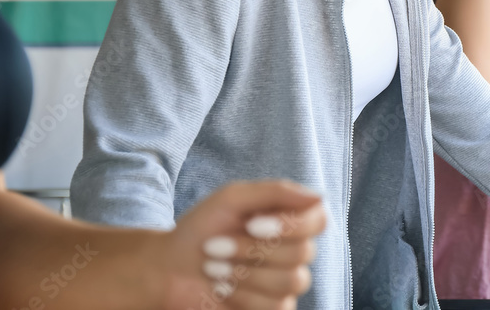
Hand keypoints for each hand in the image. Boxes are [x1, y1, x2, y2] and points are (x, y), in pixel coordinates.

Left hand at [156, 180, 325, 309]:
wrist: (169, 268)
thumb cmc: (202, 227)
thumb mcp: (233, 198)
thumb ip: (277, 191)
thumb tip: (320, 197)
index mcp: (290, 219)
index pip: (319, 220)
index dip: (292, 225)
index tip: (251, 224)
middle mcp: (294, 249)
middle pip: (302, 252)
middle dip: (252, 250)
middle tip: (214, 246)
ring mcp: (285, 282)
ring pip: (291, 281)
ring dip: (245, 274)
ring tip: (213, 268)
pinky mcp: (273, 308)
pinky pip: (276, 306)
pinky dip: (242, 297)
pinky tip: (221, 289)